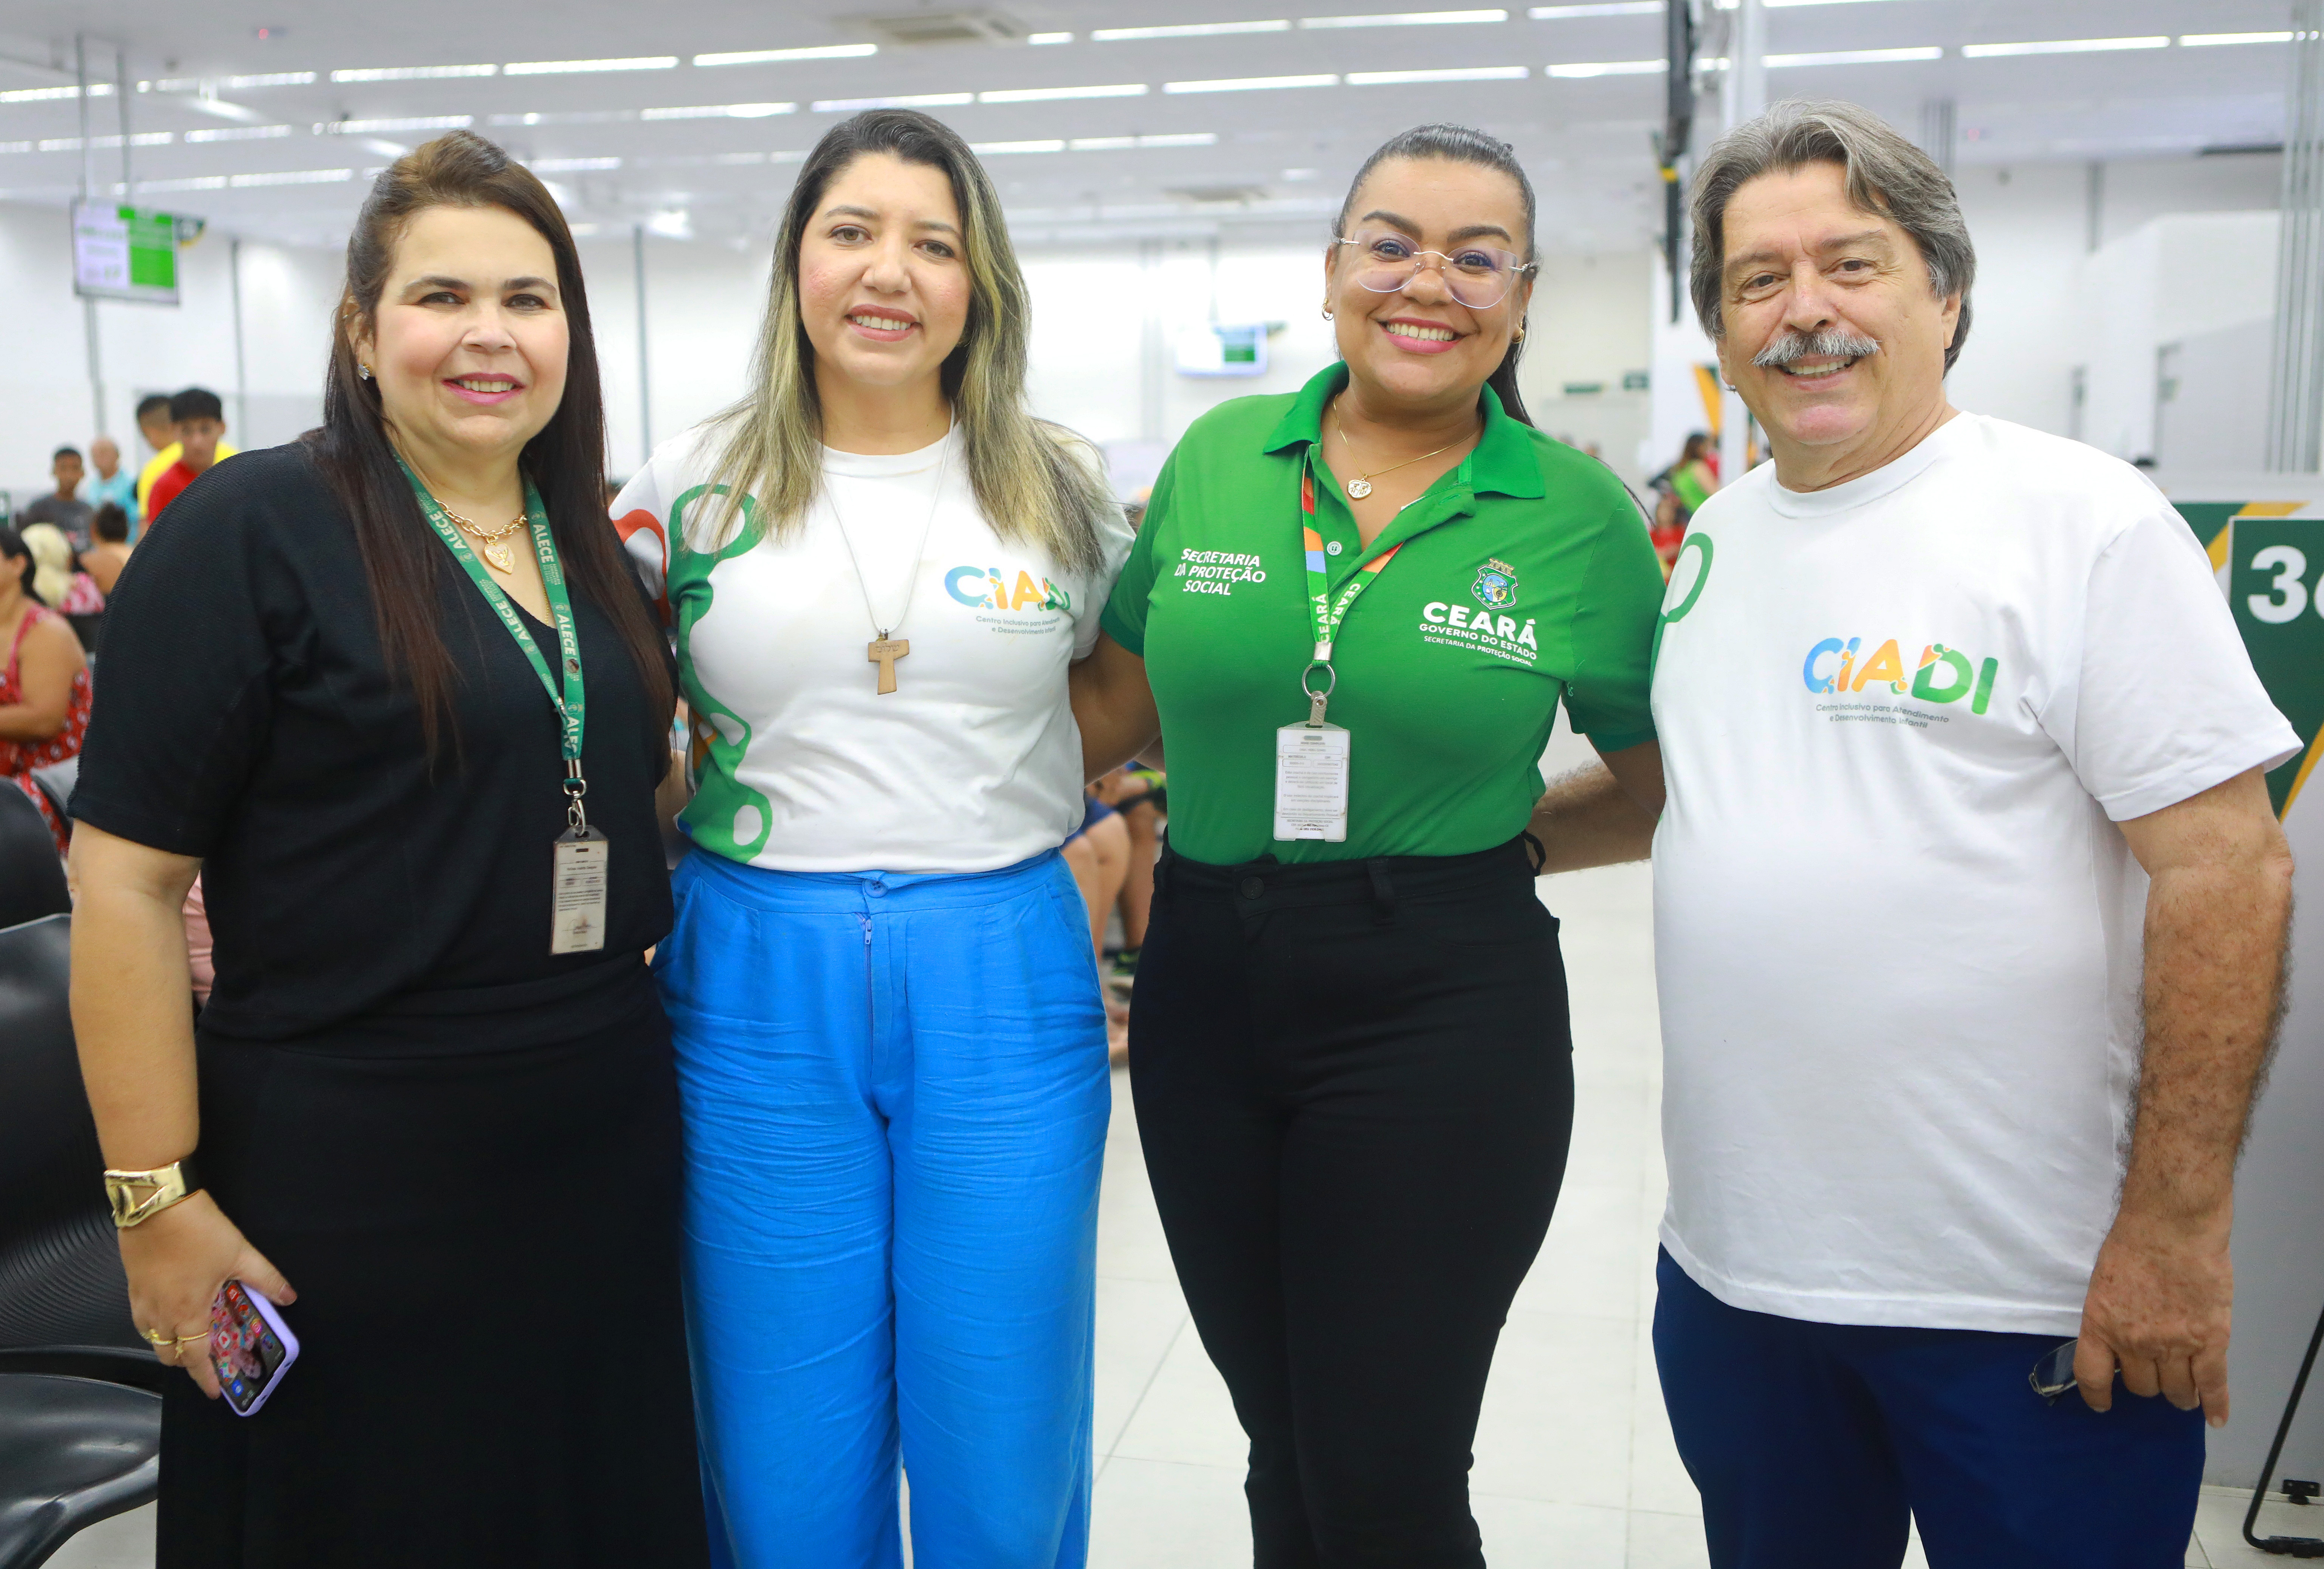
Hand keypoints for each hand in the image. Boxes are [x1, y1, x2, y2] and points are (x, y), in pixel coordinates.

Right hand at [117, 1192, 295, 1397]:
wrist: (156, 1204)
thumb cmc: (198, 1231)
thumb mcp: (240, 1254)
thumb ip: (265, 1279)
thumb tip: (288, 1297)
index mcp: (187, 1314)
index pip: (196, 1359)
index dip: (206, 1378)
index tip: (215, 1392)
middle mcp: (159, 1314)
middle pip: (168, 1354)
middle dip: (186, 1362)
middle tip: (206, 1359)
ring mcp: (141, 1300)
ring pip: (151, 1337)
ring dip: (168, 1344)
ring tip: (189, 1336)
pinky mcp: (131, 1285)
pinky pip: (141, 1318)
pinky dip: (154, 1324)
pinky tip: (169, 1311)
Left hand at [2073, 1209, 2232, 1425]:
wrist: (2172, 1226)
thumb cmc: (2134, 1243)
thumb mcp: (2104, 1283)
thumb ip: (2110, 1315)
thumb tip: (2118, 1338)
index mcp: (2101, 1324)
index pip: (2092, 1375)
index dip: (2097, 1395)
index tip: (2102, 1404)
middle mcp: (2135, 1342)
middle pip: (2141, 1386)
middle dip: (2147, 1384)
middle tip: (2155, 1376)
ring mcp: (2174, 1345)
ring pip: (2176, 1391)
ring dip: (2179, 1395)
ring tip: (2183, 1393)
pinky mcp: (2210, 1341)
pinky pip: (2212, 1384)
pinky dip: (2215, 1404)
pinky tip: (2215, 1417)